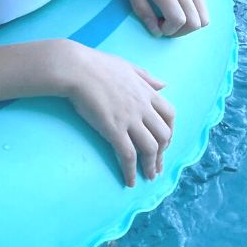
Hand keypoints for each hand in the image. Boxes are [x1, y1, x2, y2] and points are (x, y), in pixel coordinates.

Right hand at [58, 42, 175, 187]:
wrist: (76, 68)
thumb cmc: (97, 65)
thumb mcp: (128, 66)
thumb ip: (147, 77)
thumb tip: (164, 84)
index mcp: (146, 92)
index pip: (170, 115)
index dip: (170, 131)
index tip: (165, 142)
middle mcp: (142, 107)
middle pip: (163, 135)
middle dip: (163, 153)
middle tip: (158, 165)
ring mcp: (129, 119)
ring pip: (150, 148)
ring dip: (151, 166)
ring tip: (149, 177)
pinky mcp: (113, 130)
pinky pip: (128, 155)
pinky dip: (131, 171)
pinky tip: (130, 181)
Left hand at [121, 0, 209, 37]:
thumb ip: (142, 11)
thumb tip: (155, 31)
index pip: (178, 21)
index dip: (168, 30)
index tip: (157, 26)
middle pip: (195, 23)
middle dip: (180, 32)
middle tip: (166, 25)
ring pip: (204, 18)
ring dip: (191, 26)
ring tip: (174, 19)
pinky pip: (204, 7)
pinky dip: (195, 15)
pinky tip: (180, 9)